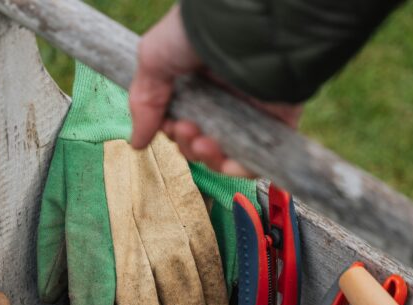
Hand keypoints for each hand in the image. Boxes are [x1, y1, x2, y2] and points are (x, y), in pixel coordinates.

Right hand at [129, 5, 303, 176]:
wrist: (241, 28)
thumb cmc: (196, 34)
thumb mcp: (154, 59)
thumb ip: (143, 103)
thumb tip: (136, 142)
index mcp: (198, 84)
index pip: (183, 123)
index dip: (173, 132)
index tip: (170, 125)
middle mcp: (224, 98)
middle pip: (202, 142)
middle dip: (188, 145)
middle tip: (186, 129)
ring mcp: (250, 112)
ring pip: (227, 155)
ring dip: (208, 158)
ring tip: (202, 142)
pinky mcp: (276, 123)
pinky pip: (258, 159)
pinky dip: (239, 168)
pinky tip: (225, 160)